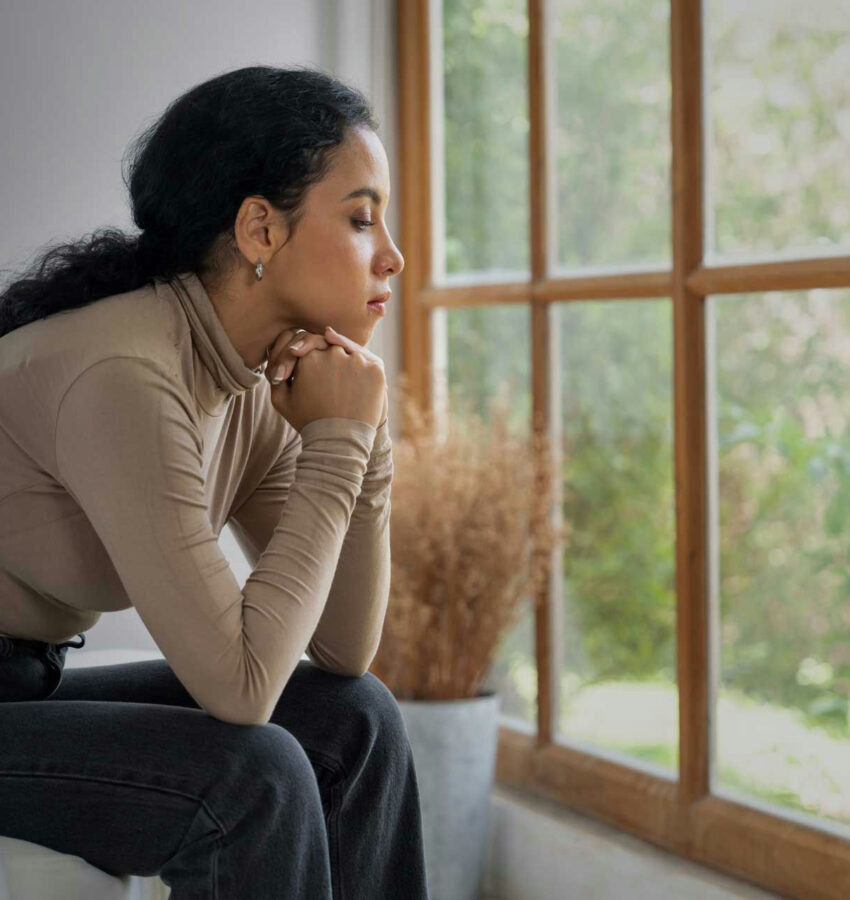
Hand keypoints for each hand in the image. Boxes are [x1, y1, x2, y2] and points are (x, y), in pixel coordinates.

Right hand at [265, 326, 387, 426]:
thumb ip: (279, 368)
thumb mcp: (282, 398)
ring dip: (348, 366)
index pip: (310, 346)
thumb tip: (292, 348)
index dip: (312, 362)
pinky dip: (365, 372)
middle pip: (330, 348)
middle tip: (330, 387)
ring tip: (344, 391)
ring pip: (350, 354)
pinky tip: (358, 389)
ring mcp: (356, 360)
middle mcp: (332, 354)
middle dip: (329, 363)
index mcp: (308, 357)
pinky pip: (369, 362)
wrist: (339, 442)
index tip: (314, 379)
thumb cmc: (308, 421)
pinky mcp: (376, 369)